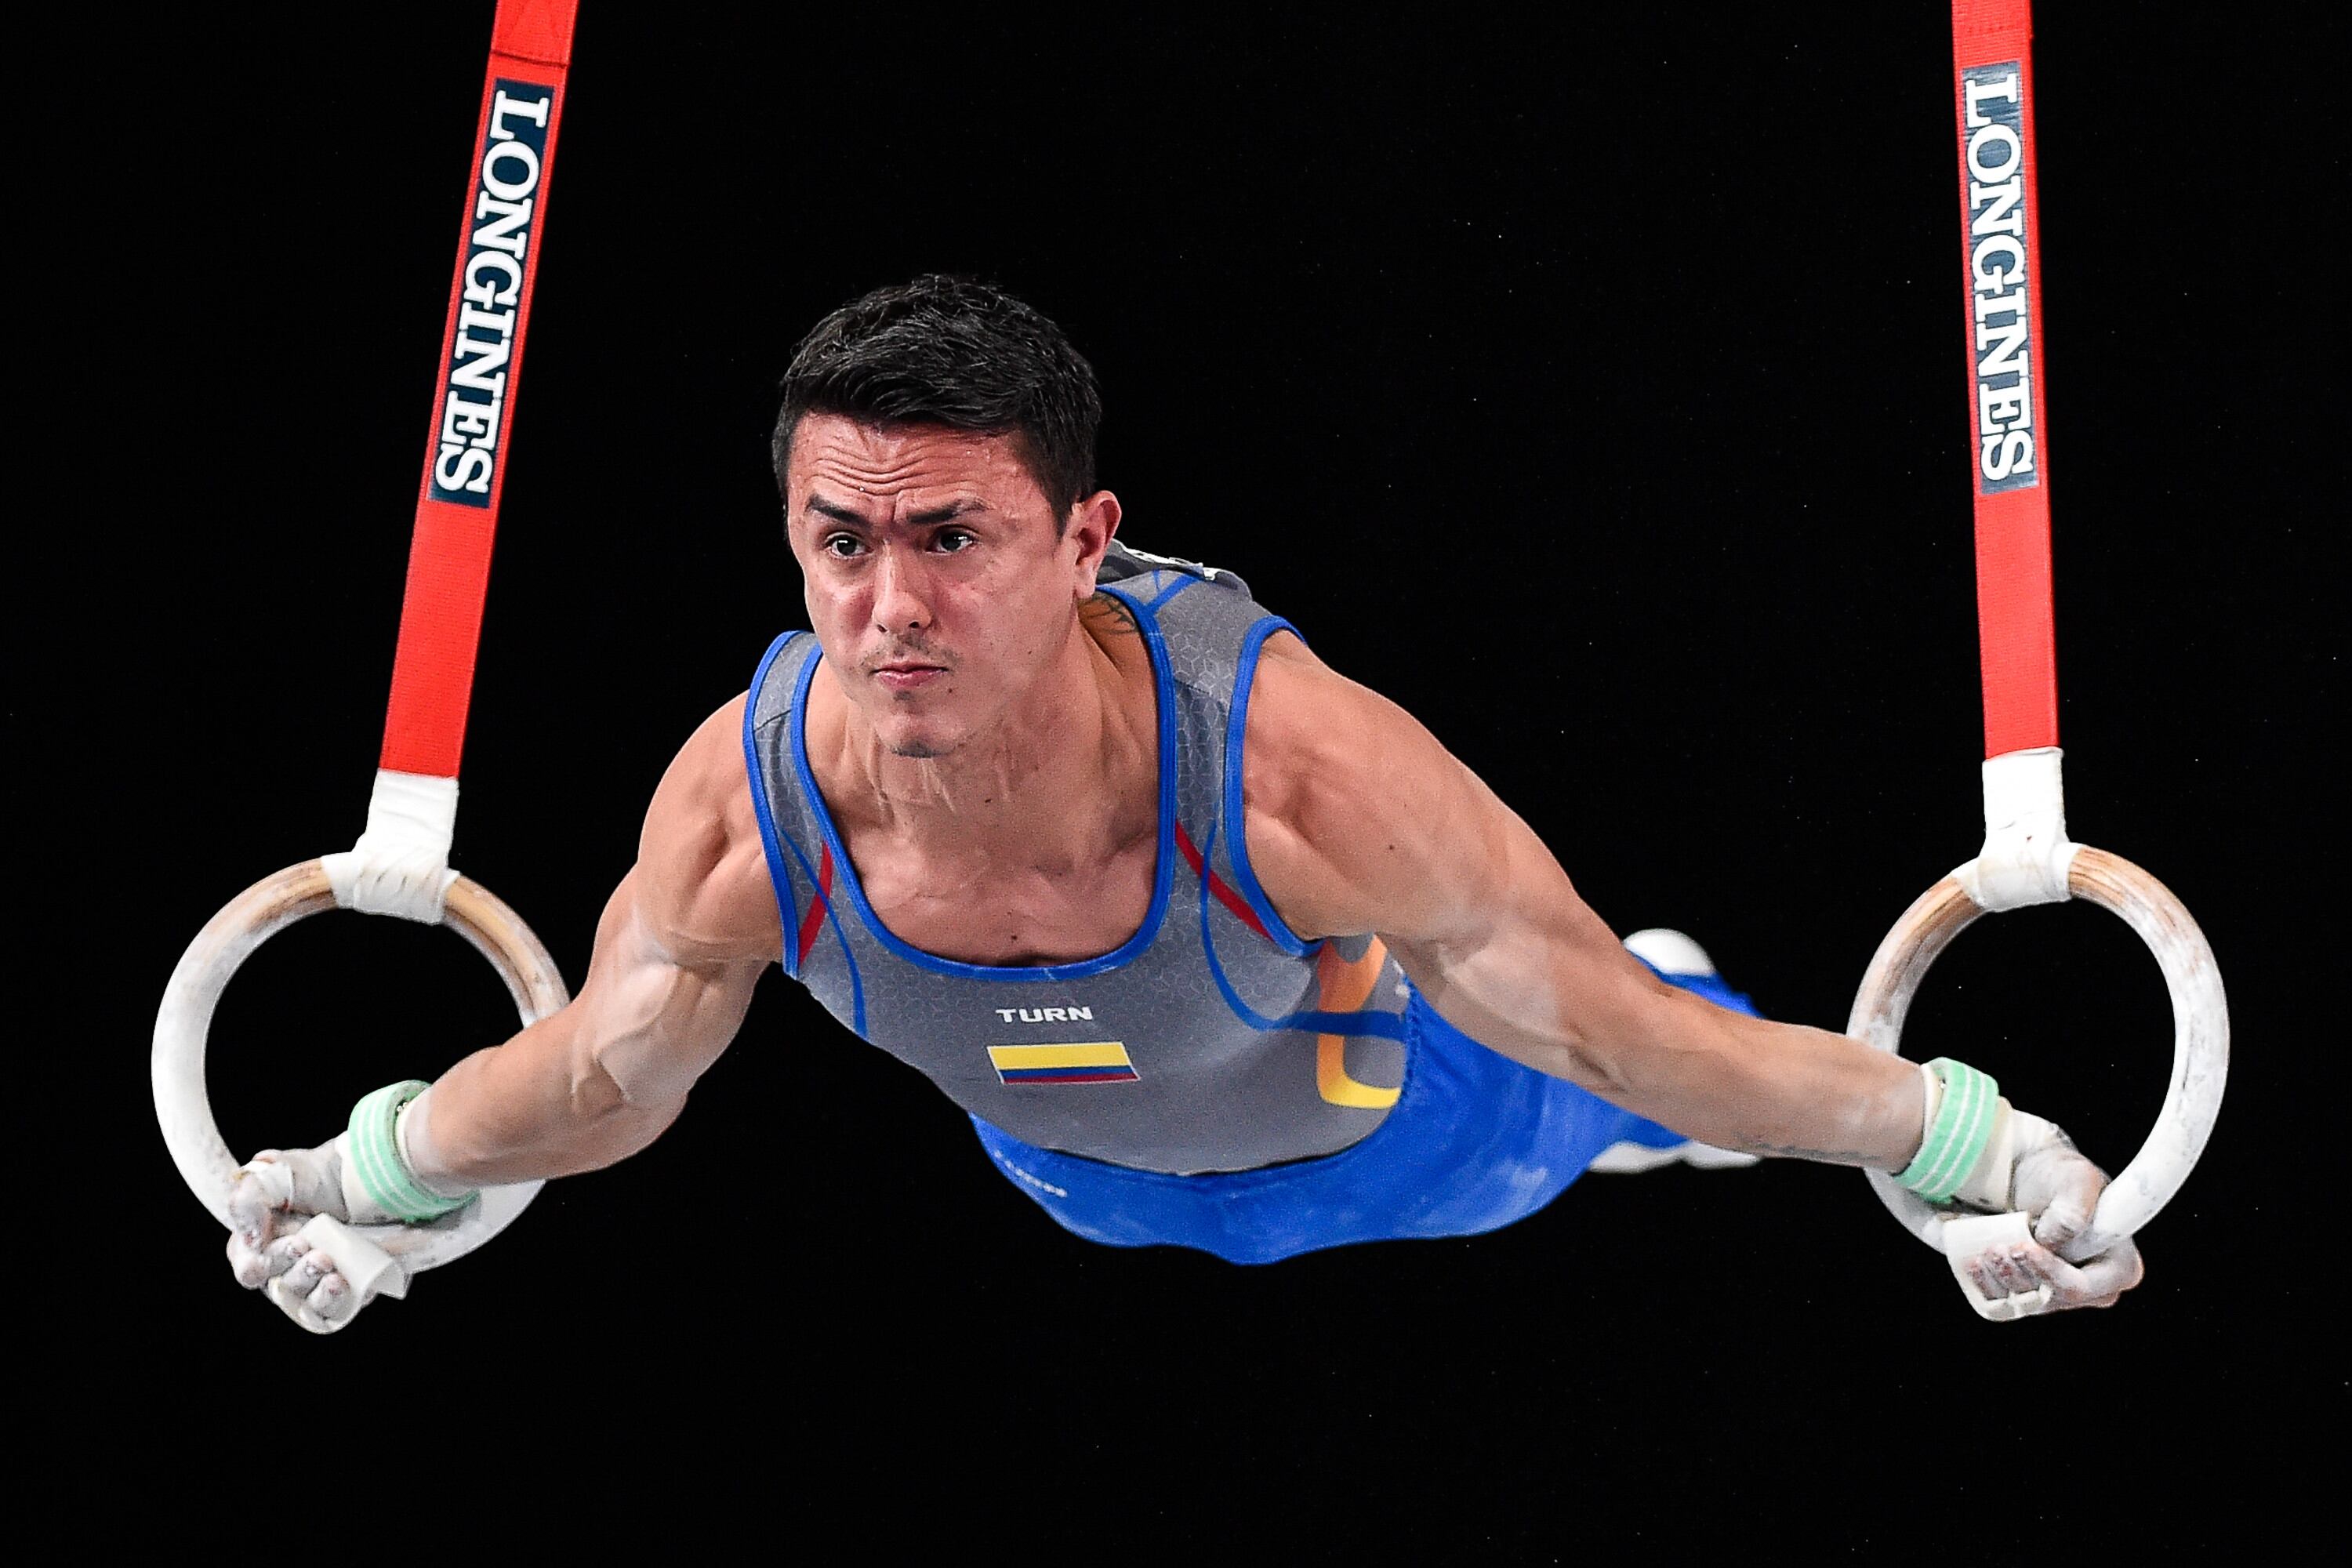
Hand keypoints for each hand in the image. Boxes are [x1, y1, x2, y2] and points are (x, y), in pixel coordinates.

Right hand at [223, 1138, 390, 1331]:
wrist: (385, 1172)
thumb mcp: (278, 1172)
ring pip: (300, 1298)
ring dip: (307, 1282)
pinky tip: (338, 1281)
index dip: (249, 1264)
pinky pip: (331, 1309)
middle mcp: (294, 1259)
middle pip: (273, 1281)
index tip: (259, 1253)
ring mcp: (323, 1274)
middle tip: (303, 1244)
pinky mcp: (351, 1286)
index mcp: (269, 1237)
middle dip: (283, 1265)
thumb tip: (250, 1238)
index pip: (247, 1264)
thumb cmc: (328, 1170)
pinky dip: (329, 1299)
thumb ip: (247, 1200)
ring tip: (326, 1260)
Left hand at [1954, 1111, 2144, 1311]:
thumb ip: (2076, 1207)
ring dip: (2000, 1278)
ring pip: (2025, 1303)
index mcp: (2120, 1269)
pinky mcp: (2030, 1293)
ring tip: (1988, 1249)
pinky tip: (1975, 1263)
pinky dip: (1987, 1285)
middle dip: (2019, 1275)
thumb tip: (2053, 1240)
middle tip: (1997, 1247)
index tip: (2024, 1246)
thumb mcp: (2077, 1179)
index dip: (2051, 1273)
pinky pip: (2005, 1303)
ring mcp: (2060, 1295)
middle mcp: (2094, 1290)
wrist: (2028, 1176)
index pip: (2083, 1287)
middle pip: (2051, 1298)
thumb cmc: (2061, 1176)